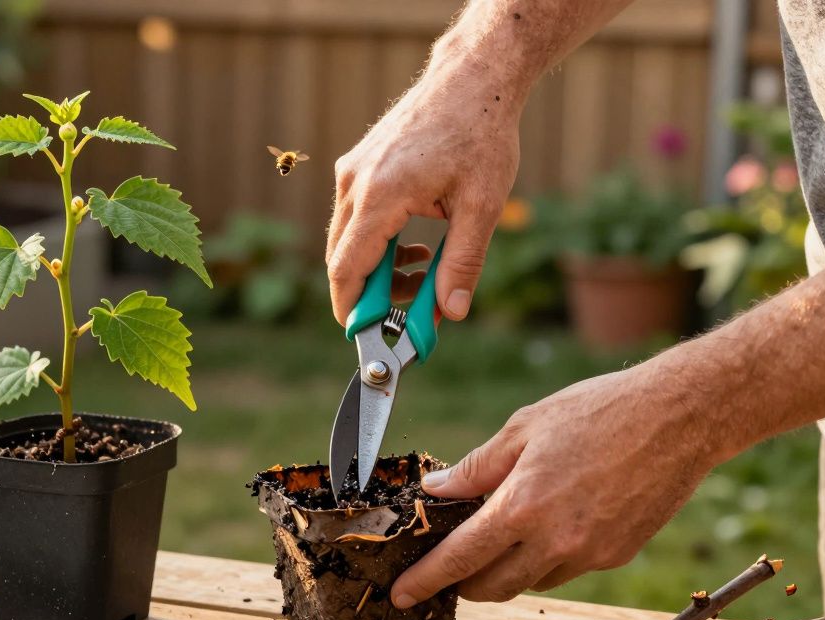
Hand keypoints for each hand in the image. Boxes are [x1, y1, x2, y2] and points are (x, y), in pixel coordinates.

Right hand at [326, 54, 522, 324]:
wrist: (473, 78)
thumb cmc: (482, 134)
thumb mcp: (483, 204)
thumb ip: (464, 262)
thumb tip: (452, 312)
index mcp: (382, 193)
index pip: (347, 268)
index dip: (350, 308)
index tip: (363, 335)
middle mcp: (355, 181)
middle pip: (341, 258)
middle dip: (368, 293)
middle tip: (408, 309)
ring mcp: (352, 170)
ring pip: (346, 239)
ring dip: (375, 266)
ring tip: (422, 269)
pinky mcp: (357, 165)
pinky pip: (354, 217)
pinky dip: (376, 241)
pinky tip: (415, 242)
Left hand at [390, 360, 721, 605]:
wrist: (681, 416)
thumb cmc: (599, 410)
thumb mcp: (524, 427)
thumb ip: (475, 467)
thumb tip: (435, 491)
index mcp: (523, 506)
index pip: (459, 558)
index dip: (425, 580)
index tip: (401, 594)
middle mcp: (555, 541)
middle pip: (492, 586)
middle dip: (462, 584)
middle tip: (447, 569)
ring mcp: (589, 554)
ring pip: (530, 581)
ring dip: (505, 572)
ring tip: (497, 541)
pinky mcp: (617, 555)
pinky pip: (567, 570)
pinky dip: (545, 558)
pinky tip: (547, 528)